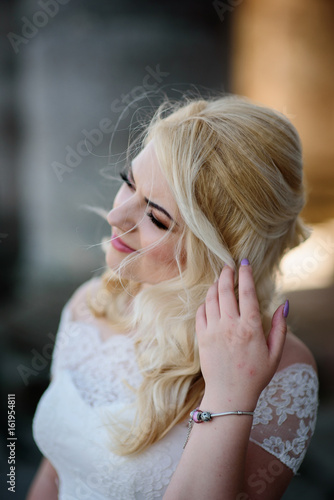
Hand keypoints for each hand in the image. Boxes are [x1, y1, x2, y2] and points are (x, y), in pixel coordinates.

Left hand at [195, 261, 287, 408]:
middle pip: (225, 290)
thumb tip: (284, 304)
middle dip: (227, 273)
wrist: (229, 395)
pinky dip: (205, 302)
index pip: (246, 292)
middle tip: (229, 265)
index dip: (245, 274)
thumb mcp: (275, 353)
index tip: (244, 262)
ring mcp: (213, 331)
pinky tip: (210, 299)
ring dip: (215, 285)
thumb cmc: (255, 376)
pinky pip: (201, 312)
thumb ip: (279, 327)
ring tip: (220, 279)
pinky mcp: (202, 337)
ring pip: (211, 298)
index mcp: (249, 328)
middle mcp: (230, 326)